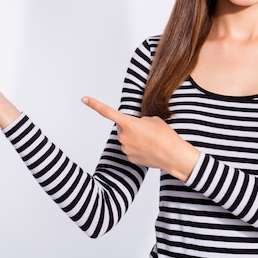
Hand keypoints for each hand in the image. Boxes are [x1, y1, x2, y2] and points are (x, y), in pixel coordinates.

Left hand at [81, 97, 199, 181]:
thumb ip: (140, 121)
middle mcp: (123, 136)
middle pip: (123, 128)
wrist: (173, 155)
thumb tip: (135, 128)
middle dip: (132, 128)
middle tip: (147, 131)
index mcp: (128, 123)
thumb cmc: (165, 136)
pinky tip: (150, 150)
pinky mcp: (130, 158)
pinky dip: (139, 149)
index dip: (94, 104)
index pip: (107, 112)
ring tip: (151, 141)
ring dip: (136, 139)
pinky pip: (131, 150)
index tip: (84, 99)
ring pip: (128, 139)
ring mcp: (125, 148)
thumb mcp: (153, 120)